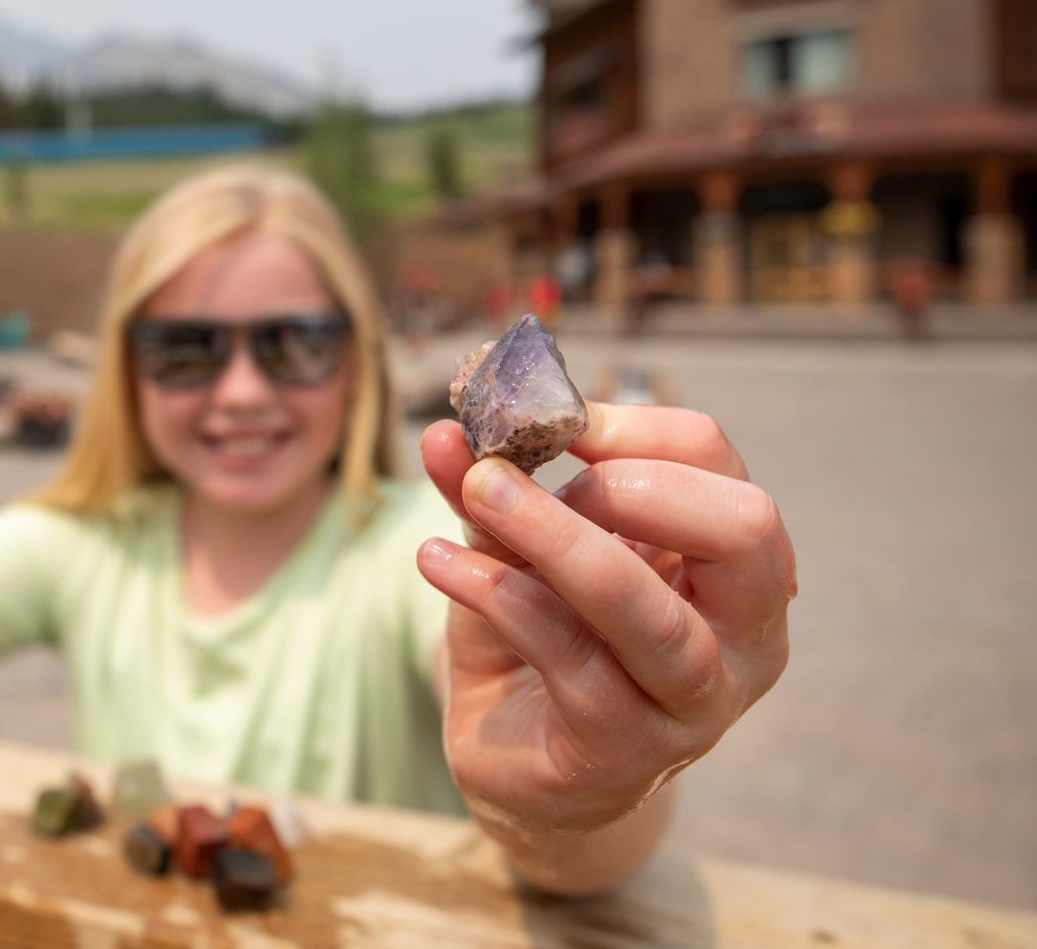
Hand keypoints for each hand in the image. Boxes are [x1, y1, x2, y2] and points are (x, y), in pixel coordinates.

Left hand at [417, 405, 795, 838]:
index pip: (718, 463)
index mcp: (736, 565)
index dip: (631, 426)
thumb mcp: (520, 550)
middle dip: (626, 483)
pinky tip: (439, 562)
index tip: (544, 417)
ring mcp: (697, 701)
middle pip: (741, 529)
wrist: (523, 767)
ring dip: (552, 536)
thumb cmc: (543, 642)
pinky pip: (568, 657)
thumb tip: (446, 435)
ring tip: (475, 491)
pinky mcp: (628, 750)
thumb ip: (495, 491)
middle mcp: (745, 635)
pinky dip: (499, 595)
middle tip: (528, 474)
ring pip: (645, 608)